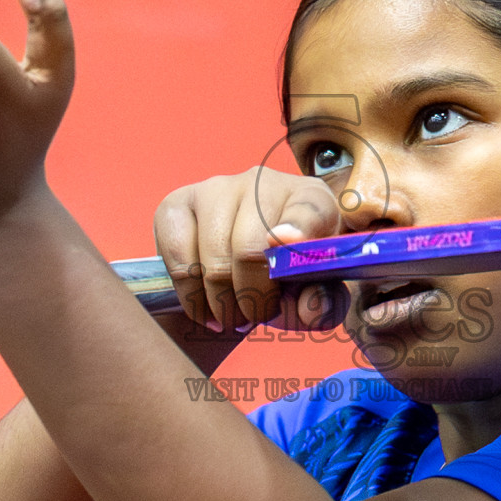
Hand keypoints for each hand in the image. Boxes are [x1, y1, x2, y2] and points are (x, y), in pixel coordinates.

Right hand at [154, 167, 349, 332]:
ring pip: (213, 259)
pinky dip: (189, 293)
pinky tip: (204, 304)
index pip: (308, 209)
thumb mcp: (315, 294)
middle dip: (252, 300)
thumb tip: (307, 309)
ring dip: (221, 302)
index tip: (282, 244)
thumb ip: (323, 306)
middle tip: (254, 317)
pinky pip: (176, 254)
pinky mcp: (177, 202)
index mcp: (311, 199)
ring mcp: (216, 188)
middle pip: (250, 250)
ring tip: (231, 314)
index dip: (296, 227)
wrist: (247, 265)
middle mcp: (262, 182)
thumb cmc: (287, 275)